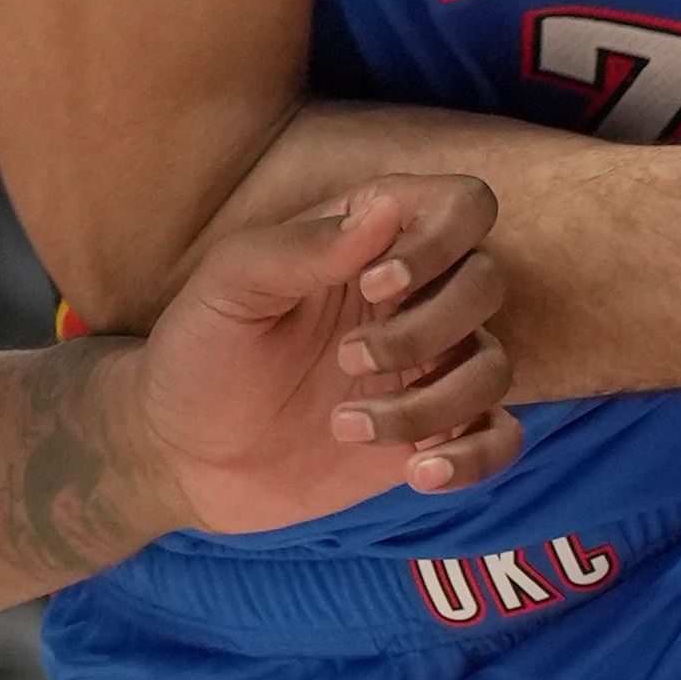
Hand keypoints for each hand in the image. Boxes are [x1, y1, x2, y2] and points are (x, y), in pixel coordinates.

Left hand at [135, 153, 517, 532]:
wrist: (180, 456)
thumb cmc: (199, 353)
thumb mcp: (230, 287)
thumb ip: (302, 246)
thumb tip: (384, 209)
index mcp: (371, 240)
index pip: (463, 206)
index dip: (440, 241)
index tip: (374, 285)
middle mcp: (413, 297)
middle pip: (487, 283)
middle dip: (428, 328)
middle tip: (346, 359)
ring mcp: (428, 367)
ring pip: (494, 367)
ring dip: (432, 403)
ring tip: (345, 427)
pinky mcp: (431, 433)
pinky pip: (501, 437)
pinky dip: (477, 457)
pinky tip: (418, 473)